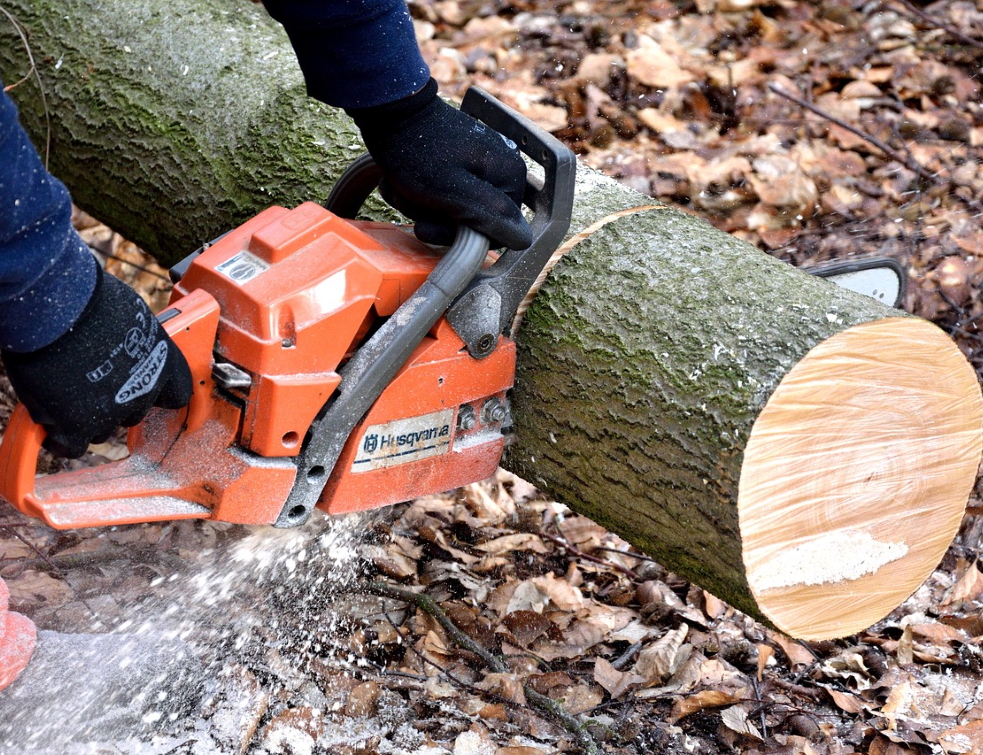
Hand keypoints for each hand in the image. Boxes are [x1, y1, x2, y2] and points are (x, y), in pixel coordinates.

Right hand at [2, 269, 192, 457]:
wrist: (57, 310)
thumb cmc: (90, 300)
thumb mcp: (131, 316)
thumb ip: (134, 340)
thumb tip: (125, 343)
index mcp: (165, 363)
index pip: (176, 394)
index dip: (158, 392)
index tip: (147, 390)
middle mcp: (145, 391)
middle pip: (134, 412)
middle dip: (116, 402)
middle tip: (92, 382)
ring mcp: (113, 411)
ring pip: (103, 430)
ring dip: (87, 417)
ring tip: (65, 391)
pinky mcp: (79, 425)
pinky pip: (72, 445)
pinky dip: (61, 438)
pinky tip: (53, 423)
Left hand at [347, 78, 531, 249]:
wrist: (387, 111)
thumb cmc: (418, 153)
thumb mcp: (454, 192)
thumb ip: (491, 216)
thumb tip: (524, 240)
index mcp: (509, 176)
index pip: (496, 231)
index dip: (462, 236)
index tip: (430, 225)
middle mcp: (500, 169)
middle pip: (473, 221)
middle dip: (436, 218)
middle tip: (412, 203)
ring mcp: (479, 164)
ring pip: (452, 210)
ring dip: (421, 206)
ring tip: (402, 188)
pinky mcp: (457, 161)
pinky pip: (442, 193)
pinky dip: (418, 194)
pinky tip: (401, 182)